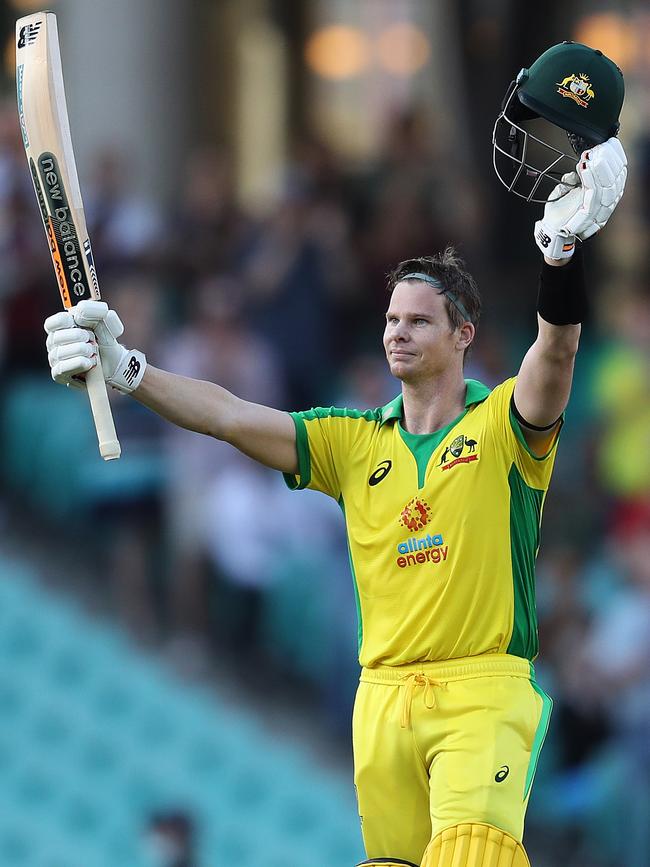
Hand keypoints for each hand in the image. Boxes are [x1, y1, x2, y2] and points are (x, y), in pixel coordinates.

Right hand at [45, 300, 146, 393]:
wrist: (115, 363)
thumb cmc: (105, 340)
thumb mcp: (105, 321)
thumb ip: (95, 310)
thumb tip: (80, 310)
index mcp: (60, 327)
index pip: (52, 323)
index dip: (66, 322)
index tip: (80, 323)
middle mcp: (54, 343)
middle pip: (58, 337)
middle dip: (80, 337)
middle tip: (93, 340)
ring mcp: (55, 359)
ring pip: (60, 353)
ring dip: (82, 351)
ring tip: (94, 352)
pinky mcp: (59, 374)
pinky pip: (63, 368)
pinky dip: (79, 363)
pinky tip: (90, 362)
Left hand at [534, 137, 626, 258]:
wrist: (552, 228)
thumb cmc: (562, 210)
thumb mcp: (569, 187)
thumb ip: (576, 176)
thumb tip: (581, 165)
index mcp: (606, 193)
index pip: (619, 171)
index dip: (615, 156)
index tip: (609, 143)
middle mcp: (607, 201)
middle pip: (617, 177)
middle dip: (609, 158)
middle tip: (600, 147)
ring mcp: (600, 208)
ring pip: (607, 184)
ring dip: (599, 166)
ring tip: (591, 155)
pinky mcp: (589, 213)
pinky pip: (593, 193)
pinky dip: (590, 177)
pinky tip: (585, 166)